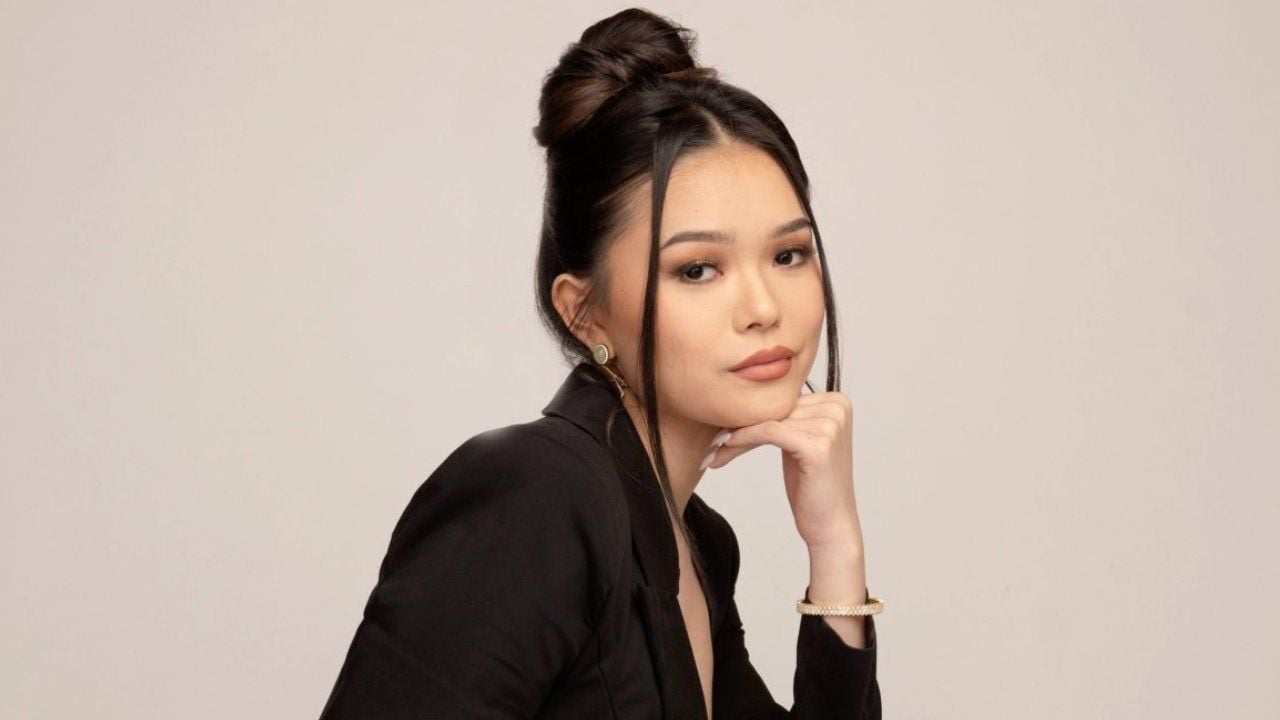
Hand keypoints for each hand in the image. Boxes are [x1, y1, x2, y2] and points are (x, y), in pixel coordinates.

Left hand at [704, 390, 860, 548]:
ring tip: (715, 451)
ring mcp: (830, 425)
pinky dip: (743, 439)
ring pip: (767, 420)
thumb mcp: (798, 442)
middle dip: (741, 425)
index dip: (751, 414)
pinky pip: (768, 432)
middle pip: (774, 409)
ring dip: (736, 436)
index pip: (783, 400)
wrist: (831, 525)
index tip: (722, 426)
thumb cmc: (811, 486)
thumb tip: (742, 398)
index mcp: (837, 401)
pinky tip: (724, 449)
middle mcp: (838, 407)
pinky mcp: (817, 445)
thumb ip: (786, 417)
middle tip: (713, 441)